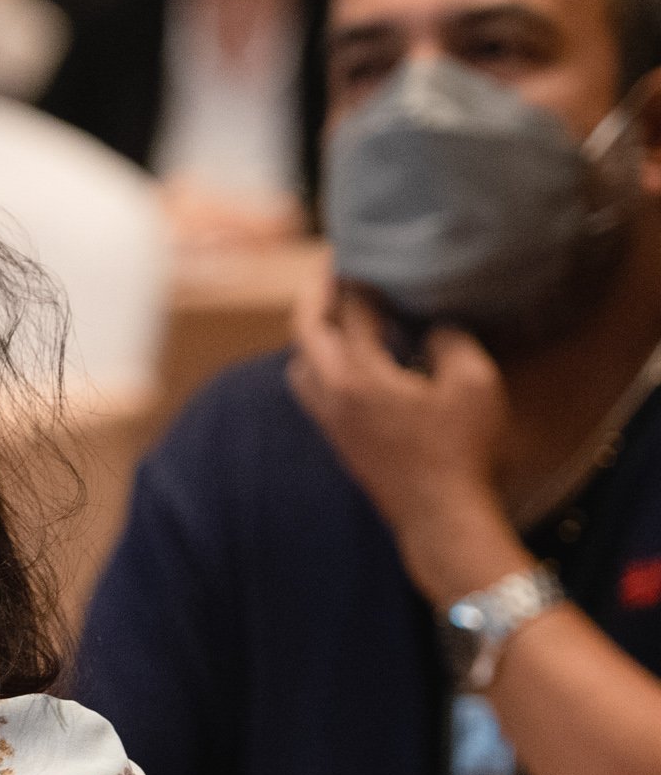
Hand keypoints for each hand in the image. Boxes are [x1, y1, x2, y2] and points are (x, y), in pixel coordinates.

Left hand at [286, 280, 530, 603]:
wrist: (441, 519)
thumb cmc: (462, 452)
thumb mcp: (474, 384)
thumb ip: (450, 340)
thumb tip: (432, 323)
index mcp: (359, 377)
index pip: (348, 313)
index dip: (357, 280)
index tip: (366, 255)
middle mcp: (332, 396)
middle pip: (306, 331)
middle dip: (317, 295)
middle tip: (334, 268)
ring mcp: (330, 421)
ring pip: (301, 364)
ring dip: (313, 334)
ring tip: (338, 313)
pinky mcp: (338, 441)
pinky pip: (313, 389)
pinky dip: (322, 362)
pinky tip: (352, 359)